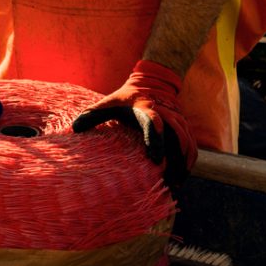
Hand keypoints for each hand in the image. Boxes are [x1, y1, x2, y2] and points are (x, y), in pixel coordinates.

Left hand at [72, 59, 196, 186]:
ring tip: (174, 184)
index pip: (152, 123)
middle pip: (176, 138)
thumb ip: (93, 115)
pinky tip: (182, 177)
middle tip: (166, 182)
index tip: (155, 160)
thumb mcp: (109, 102)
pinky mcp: (184, 126)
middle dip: (174, 161)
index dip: (155, 140)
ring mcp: (177, 119)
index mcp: (144, 109)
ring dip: (183, 164)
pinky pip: (192, 145)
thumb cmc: (126, 98)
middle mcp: (165, 114)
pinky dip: (189, 161)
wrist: (152, 81)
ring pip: (186, 143)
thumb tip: (74, 128)